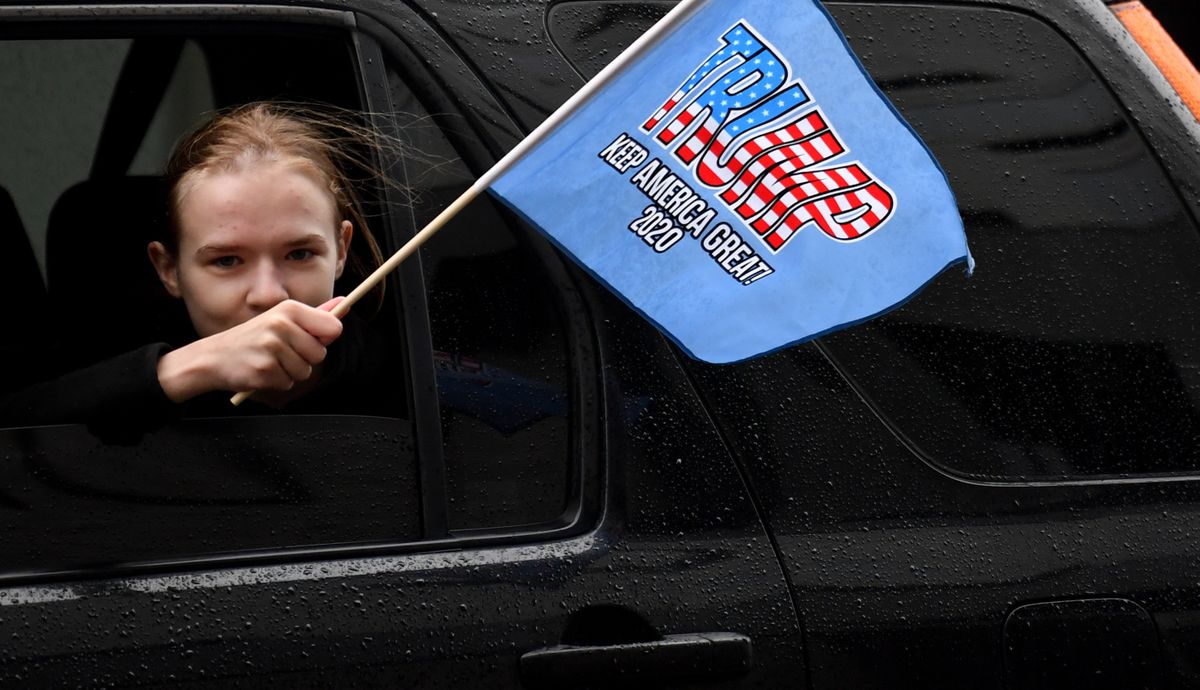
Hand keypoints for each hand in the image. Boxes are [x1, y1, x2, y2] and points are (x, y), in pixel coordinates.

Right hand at [157, 299, 344, 402]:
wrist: (214, 357)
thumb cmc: (253, 338)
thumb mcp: (282, 319)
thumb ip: (316, 314)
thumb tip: (344, 304)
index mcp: (290, 309)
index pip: (333, 328)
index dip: (325, 339)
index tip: (311, 339)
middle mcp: (281, 325)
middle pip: (320, 354)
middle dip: (304, 359)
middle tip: (281, 352)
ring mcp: (272, 348)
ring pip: (305, 371)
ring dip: (290, 372)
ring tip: (269, 361)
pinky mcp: (264, 370)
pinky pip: (287, 383)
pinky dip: (276, 382)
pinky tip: (260, 371)